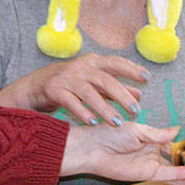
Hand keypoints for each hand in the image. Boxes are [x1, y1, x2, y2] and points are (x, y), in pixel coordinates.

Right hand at [10, 54, 148, 124]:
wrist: (36, 84)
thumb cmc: (71, 83)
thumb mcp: (93, 82)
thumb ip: (115, 88)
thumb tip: (140, 95)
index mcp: (93, 62)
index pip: (115, 62)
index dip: (131, 69)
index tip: (147, 78)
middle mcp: (80, 68)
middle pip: (105, 79)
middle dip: (122, 95)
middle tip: (136, 110)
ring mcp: (66, 78)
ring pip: (89, 92)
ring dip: (105, 108)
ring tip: (118, 122)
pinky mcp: (54, 90)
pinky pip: (70, 102)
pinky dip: (82, 112)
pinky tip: (93, 122)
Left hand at [62, 122, 184, 184]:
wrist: (94, 148)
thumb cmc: (111, 134)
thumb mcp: (138, 130)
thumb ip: (158, 134)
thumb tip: (177, 130)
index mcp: (152, 138)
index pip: (173, 144)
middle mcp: (153, 152)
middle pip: (175, 160)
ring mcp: (150, 164)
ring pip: (173, 171)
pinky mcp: (145, 174)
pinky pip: (165, 176)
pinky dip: (177, 177)